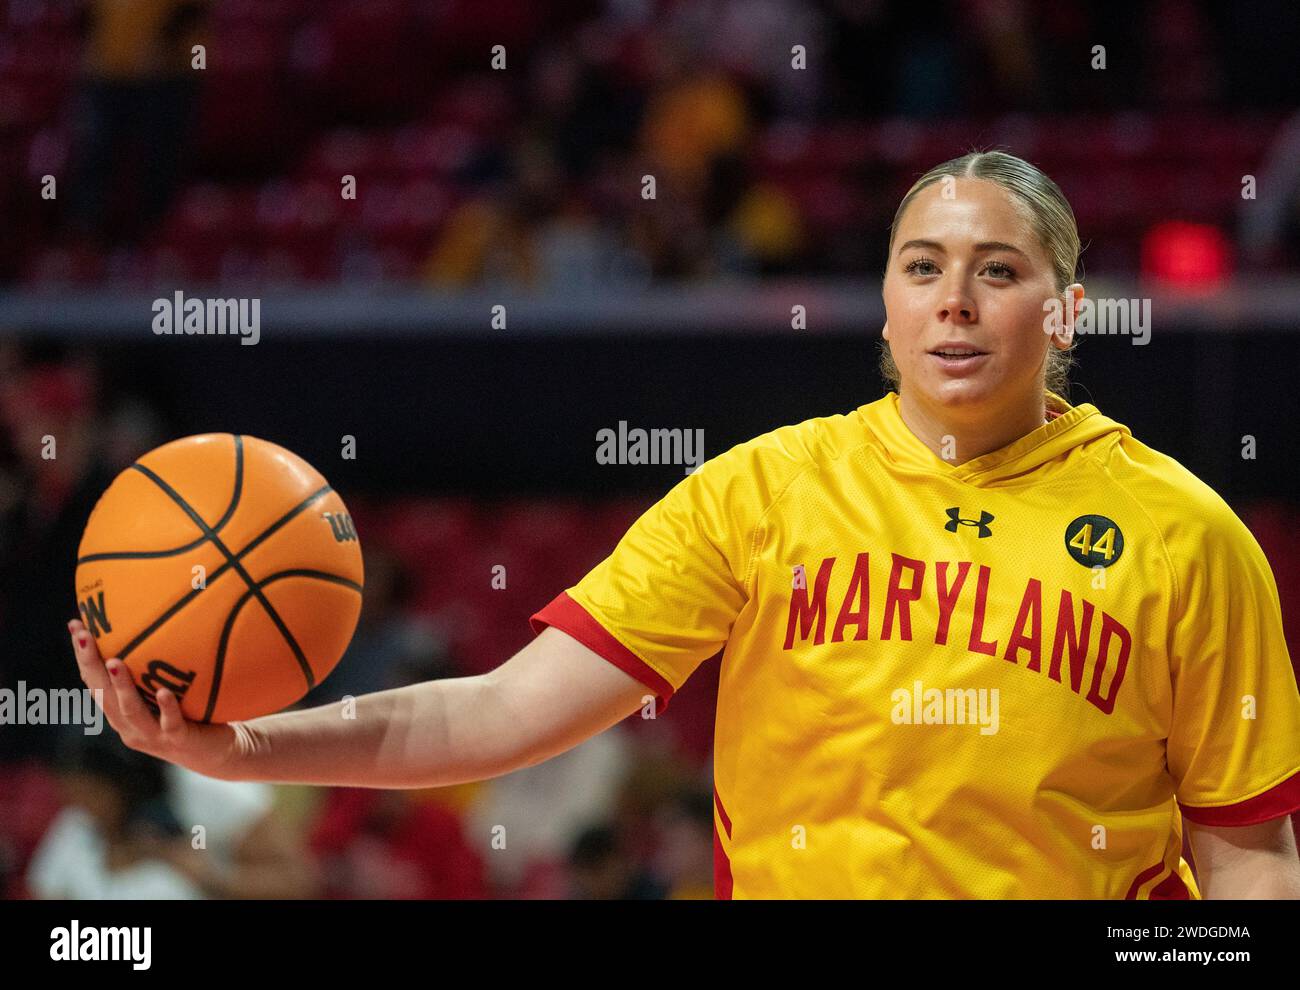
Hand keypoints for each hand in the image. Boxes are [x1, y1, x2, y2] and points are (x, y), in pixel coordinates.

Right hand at [69, 617, 242, 778]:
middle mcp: (129, 725)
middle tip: (83, 635)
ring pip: (130, 710)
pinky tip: (163, 691)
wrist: (218, 751)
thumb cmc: (191, 713)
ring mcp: (152, 735)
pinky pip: (171, 723)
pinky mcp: (178, 740)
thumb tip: (158, 617)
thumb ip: (156, 665)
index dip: (83, 654)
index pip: (95, 680)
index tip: (76, 623)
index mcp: (121, 711)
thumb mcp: (168, 686)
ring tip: (115, 661)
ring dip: (121, 686)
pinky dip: (166, 707)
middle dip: (90, 664)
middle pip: (102, 693)